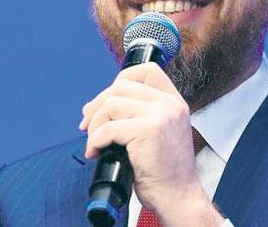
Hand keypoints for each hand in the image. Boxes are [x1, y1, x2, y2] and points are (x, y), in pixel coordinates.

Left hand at [80, 62, 221, 225]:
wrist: (179, 197)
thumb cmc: (164, 171)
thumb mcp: (156, 133)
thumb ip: (133, 114)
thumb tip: (92, 106)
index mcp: (174, 102)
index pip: (146, 70)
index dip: (120, 80)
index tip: (106, 101)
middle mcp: (170, 104)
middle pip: (120, 86)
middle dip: (97, 106)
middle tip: (88, 126)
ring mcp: (161, 115)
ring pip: (111, 104)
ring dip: (95, 125)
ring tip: (95, 142)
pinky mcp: (148, 131)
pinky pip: (108, 128)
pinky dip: (95, 141)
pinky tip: (96, 152)